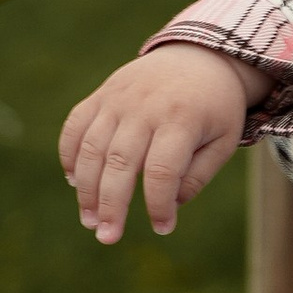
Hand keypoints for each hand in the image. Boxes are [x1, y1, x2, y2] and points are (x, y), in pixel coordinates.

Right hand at [59, 45, 267, 244]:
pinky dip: (69, 155)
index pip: (162, 171)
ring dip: (86, 189)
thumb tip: (169, 205)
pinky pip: (75, 126)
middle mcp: (146, 107)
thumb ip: (198, 175)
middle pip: (120, 163)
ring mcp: (119, 98)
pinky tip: (74, 181)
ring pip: (92, 148)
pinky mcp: (101, 94)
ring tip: (91, 221)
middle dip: (112, 206)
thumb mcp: (223, 139)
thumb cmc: (214, 107)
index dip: (158, 204)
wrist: (200, 55)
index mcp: (182, 119)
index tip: (163, 228)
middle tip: (108, 237)